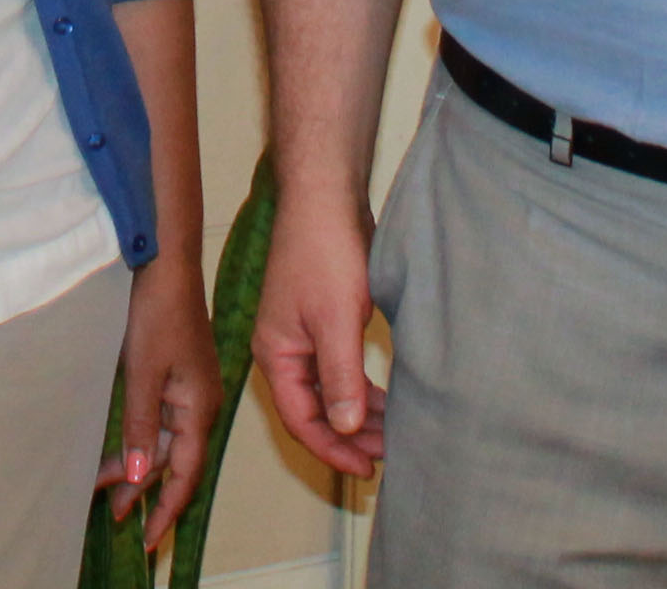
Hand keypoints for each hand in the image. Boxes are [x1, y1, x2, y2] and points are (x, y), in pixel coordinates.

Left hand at [100, 258, 220, 553]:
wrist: (167, 263)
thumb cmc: (157, 313)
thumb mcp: (143, 373)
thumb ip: (141, 425)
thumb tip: (140, 476)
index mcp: (199, 408)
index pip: (185, 473)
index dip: (166, 508)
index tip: (148, 539)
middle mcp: (200, 404)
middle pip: (174, 461)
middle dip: (144, 489)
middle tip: (111, 514)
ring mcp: (189, 390)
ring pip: (165, 441)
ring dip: (138, 463)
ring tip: (105, 487)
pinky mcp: (177, 376)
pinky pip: (160, 419)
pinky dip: (141, 437)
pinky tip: (121, 446)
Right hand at [251, 198, 385, 478]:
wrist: (325, 197)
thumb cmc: (325, 252)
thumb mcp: (337, 320)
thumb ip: (341, 377)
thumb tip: (346, 428)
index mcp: (276, 353)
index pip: (301, 420)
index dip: (333, 449)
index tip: (366, 469)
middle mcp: (283, 349)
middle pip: (313, 410)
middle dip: (348, 436)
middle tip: (387, 454)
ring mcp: (300, 334)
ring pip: (327, 391)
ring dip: (356, 414)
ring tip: (391, 433)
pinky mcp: (321, 320)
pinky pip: (337, 370)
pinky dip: (358, 389)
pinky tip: (384, 400)